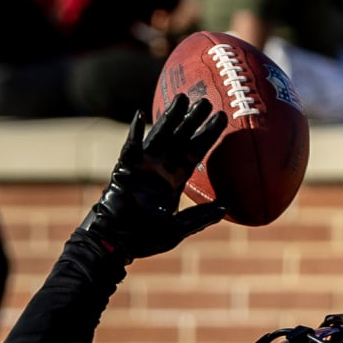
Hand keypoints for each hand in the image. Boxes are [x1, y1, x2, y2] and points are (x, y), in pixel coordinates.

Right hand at [80, 94, 227, 261]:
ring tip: (182, 99)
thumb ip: (200, 218)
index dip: (208, 135)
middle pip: (179, 137)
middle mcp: (160, 168)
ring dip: (169, 118)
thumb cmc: (144, 238)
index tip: (223, 117)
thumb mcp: (178, 229)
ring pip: (158, 136)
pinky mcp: (124, 170)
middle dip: (192, 120)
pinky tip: (137, 115)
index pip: (194, 151)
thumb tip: (226, 206)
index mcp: (175, 179)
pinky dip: (132, 133)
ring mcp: (142, 167)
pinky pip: (129, 149)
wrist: (116, 243)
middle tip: (207, 100)